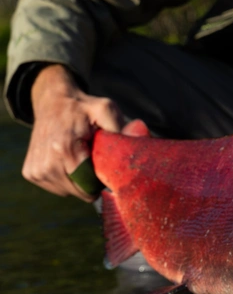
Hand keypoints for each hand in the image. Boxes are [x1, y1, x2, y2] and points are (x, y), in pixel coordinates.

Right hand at [22, 64, 123, 201]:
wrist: (52, 100)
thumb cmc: (84, 107)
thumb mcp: (106, 109)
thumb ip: (122, 128)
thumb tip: (140, 141)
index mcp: (64, 150)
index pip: (90, 186)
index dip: (103, 179)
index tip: (106, 163)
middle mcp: (46, 164)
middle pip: (82, 192)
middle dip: (93, 180)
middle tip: (94, 158)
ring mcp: (36, 171)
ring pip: (70, 192)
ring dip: (80, 179)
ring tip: (81, 156)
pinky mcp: (31, 174)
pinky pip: (59, 189)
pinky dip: (68, 179)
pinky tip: (69, 160)